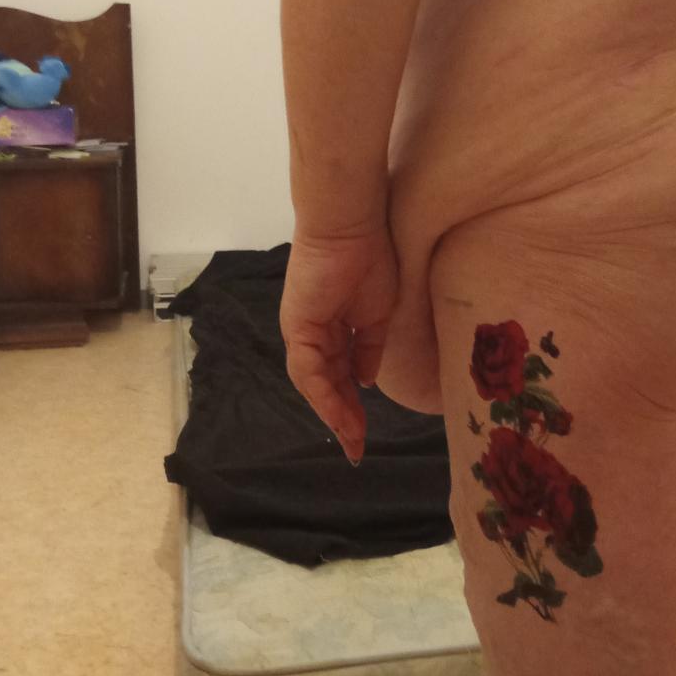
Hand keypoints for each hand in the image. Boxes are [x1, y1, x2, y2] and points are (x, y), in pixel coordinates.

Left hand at [279, 227, 398, 464]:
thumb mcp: (377, 314)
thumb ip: (369, 349)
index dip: (352, 403)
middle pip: (325, 385)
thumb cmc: (369, 257)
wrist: (350, 226)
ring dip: (335, 414)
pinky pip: (310, 372)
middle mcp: (311, 334)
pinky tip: (342, 416)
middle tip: (357, 449)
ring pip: (315, 384)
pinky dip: (325, 397)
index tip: (365, 432)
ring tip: (353, 441)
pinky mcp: (298, 329)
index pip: (340, 374)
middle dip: (342, 418)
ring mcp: (302, 332)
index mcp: (331, 328)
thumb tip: (367, 381)